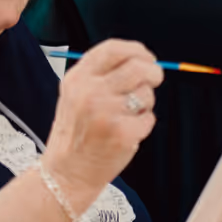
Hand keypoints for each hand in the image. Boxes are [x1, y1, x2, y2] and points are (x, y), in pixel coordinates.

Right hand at [44, 39, 163, 209]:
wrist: (67, 172)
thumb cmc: (76, 133)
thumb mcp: (75, 95)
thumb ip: (101, 75)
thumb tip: (141, 59)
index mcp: (78, 79)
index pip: (113, 49)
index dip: (137, 50)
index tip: (147, 57)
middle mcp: (90, 92)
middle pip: (137, 67)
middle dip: (153, 72)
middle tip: (154, 79)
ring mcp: (106, 113)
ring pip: (146, 93)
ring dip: (145, 103)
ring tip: (127, 116)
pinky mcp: (122, 133)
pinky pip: (149, 118)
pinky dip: (143, 125)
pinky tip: (126, 133)